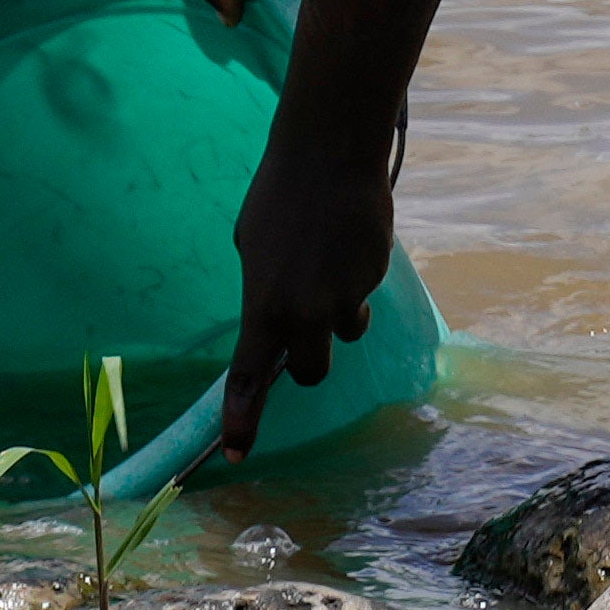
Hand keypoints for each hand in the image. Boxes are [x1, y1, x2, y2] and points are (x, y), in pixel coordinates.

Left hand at [215, 133, 399, 465]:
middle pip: (313, 371)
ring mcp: (345, 298)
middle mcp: (306, 313)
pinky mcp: (373, 278)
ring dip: (339, 312)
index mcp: (264, 307)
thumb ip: (262, 291)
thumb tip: (276, 315)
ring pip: (346, 330)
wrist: (330, 157)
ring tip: (329, 262)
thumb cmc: (278, 196)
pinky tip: (347, 237)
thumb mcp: (251, 248)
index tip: (236, 453)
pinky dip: (355, 275)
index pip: (250, 378)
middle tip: (307, 328)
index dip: (242, 420)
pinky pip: (362, 291)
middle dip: (311, 359)